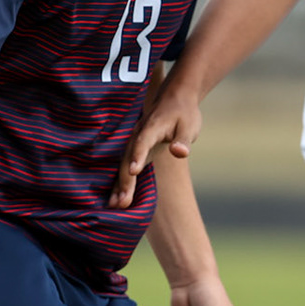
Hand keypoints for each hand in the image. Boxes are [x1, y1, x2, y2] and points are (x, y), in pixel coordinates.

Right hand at [113, 82, 202, 207]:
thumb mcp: (189, 125)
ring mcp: (135, 143)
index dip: (137, 155)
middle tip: (121, 202)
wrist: (175, 99)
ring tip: (115, 206)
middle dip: (124, 180)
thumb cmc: (184, 114)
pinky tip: (116, 200)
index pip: (143, 142)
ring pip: (123, 164)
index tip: (133, 171)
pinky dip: (120, 182)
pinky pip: (125, 167)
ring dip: (118, 184)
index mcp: (152, 127)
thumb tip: (180, 152)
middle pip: (128, 157)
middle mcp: (138, 135)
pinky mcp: (136, 150)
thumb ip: (183, 140)